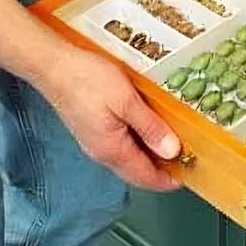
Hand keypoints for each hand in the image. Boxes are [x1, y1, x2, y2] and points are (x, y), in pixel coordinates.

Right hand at [36, 47, 182, 192]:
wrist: (53, 65)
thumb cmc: (88, 79)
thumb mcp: (127, 101)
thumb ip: (150, 128)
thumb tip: (172, 152)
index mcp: (113, 150)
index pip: (146, 178)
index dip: (170, 180)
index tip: (191, 173)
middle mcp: (102, 153)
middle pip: (138, 172)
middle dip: (162, 169)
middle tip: (188, 155)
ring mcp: (95, 142)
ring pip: (129, 159)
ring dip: (151, 155)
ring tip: (173, 140)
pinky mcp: (91, 129)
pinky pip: (120, 145)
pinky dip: (138, 142)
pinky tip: (148, 126)